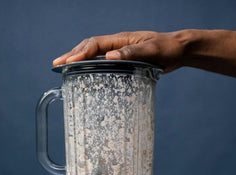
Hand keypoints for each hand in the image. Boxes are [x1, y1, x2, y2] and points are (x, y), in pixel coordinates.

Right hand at [52, 31, 188, 72]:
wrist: (179, 50)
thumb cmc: (168, 49)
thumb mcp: (152, 51)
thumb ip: (132, 53)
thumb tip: (109, 56)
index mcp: (121, 40)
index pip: (94, 44)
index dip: (79, 53)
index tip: (66, 62)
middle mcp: (117, 44)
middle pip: (89, 47)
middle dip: (72, 55)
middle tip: (56, 65)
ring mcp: (120, 52)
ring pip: (94, 53)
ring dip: (78, 59)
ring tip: (63, 67)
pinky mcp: (124, 60)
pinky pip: (102, 61)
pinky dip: (90, 65)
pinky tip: (85, 73)